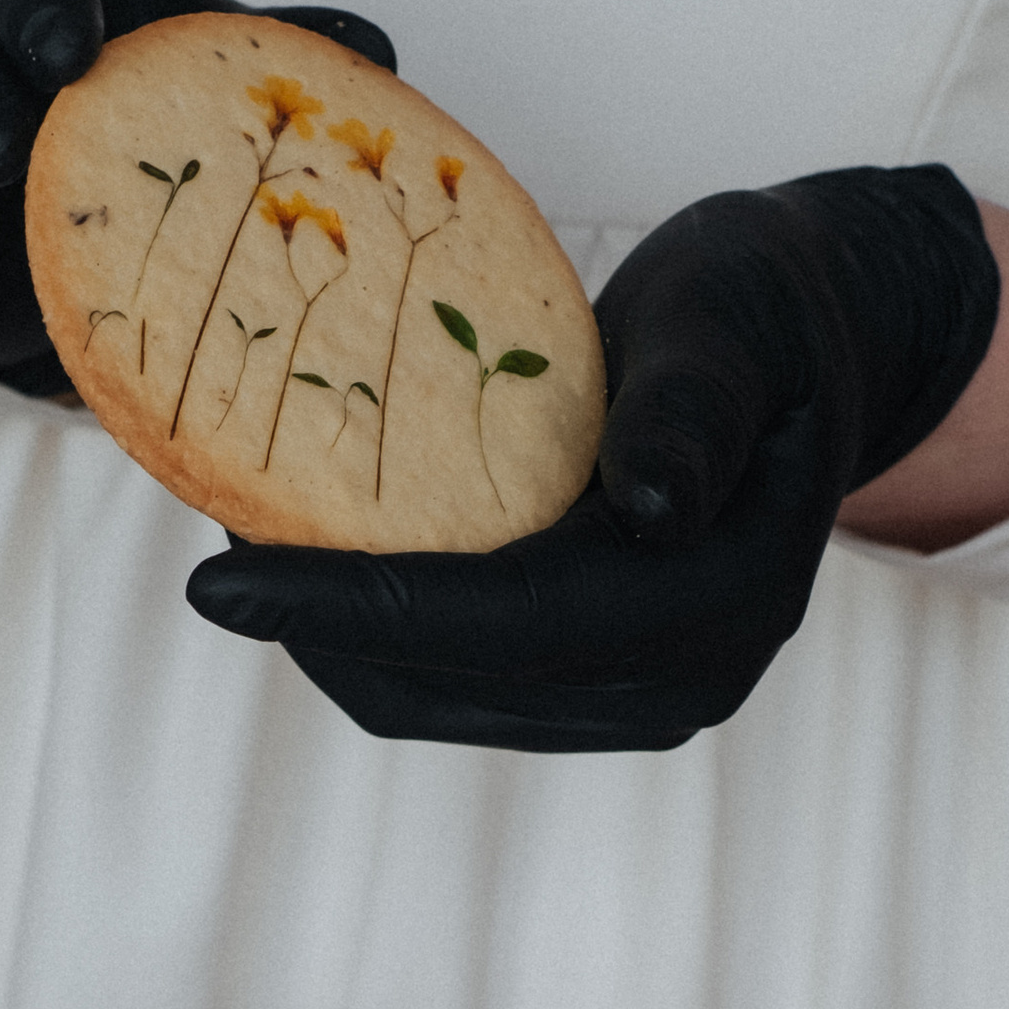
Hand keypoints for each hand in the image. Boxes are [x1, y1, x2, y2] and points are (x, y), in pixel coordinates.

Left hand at [185, 165, 1002, 748]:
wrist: (804, 350)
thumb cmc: (762, 311)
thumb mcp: (736, 321)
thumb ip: (692, 407)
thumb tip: (650, 502)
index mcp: (721, 595)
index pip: (506, 621)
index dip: (354, 605)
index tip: (212, 581)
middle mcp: (678, 677)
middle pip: (447, 683)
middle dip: (313, 618)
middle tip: (203, 509)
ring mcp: (635, 694)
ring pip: (430, 698)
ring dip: (326, 629)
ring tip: (240, 520)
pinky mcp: (591, 683)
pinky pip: (446, 678)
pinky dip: (367, 624)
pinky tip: (309, 542)